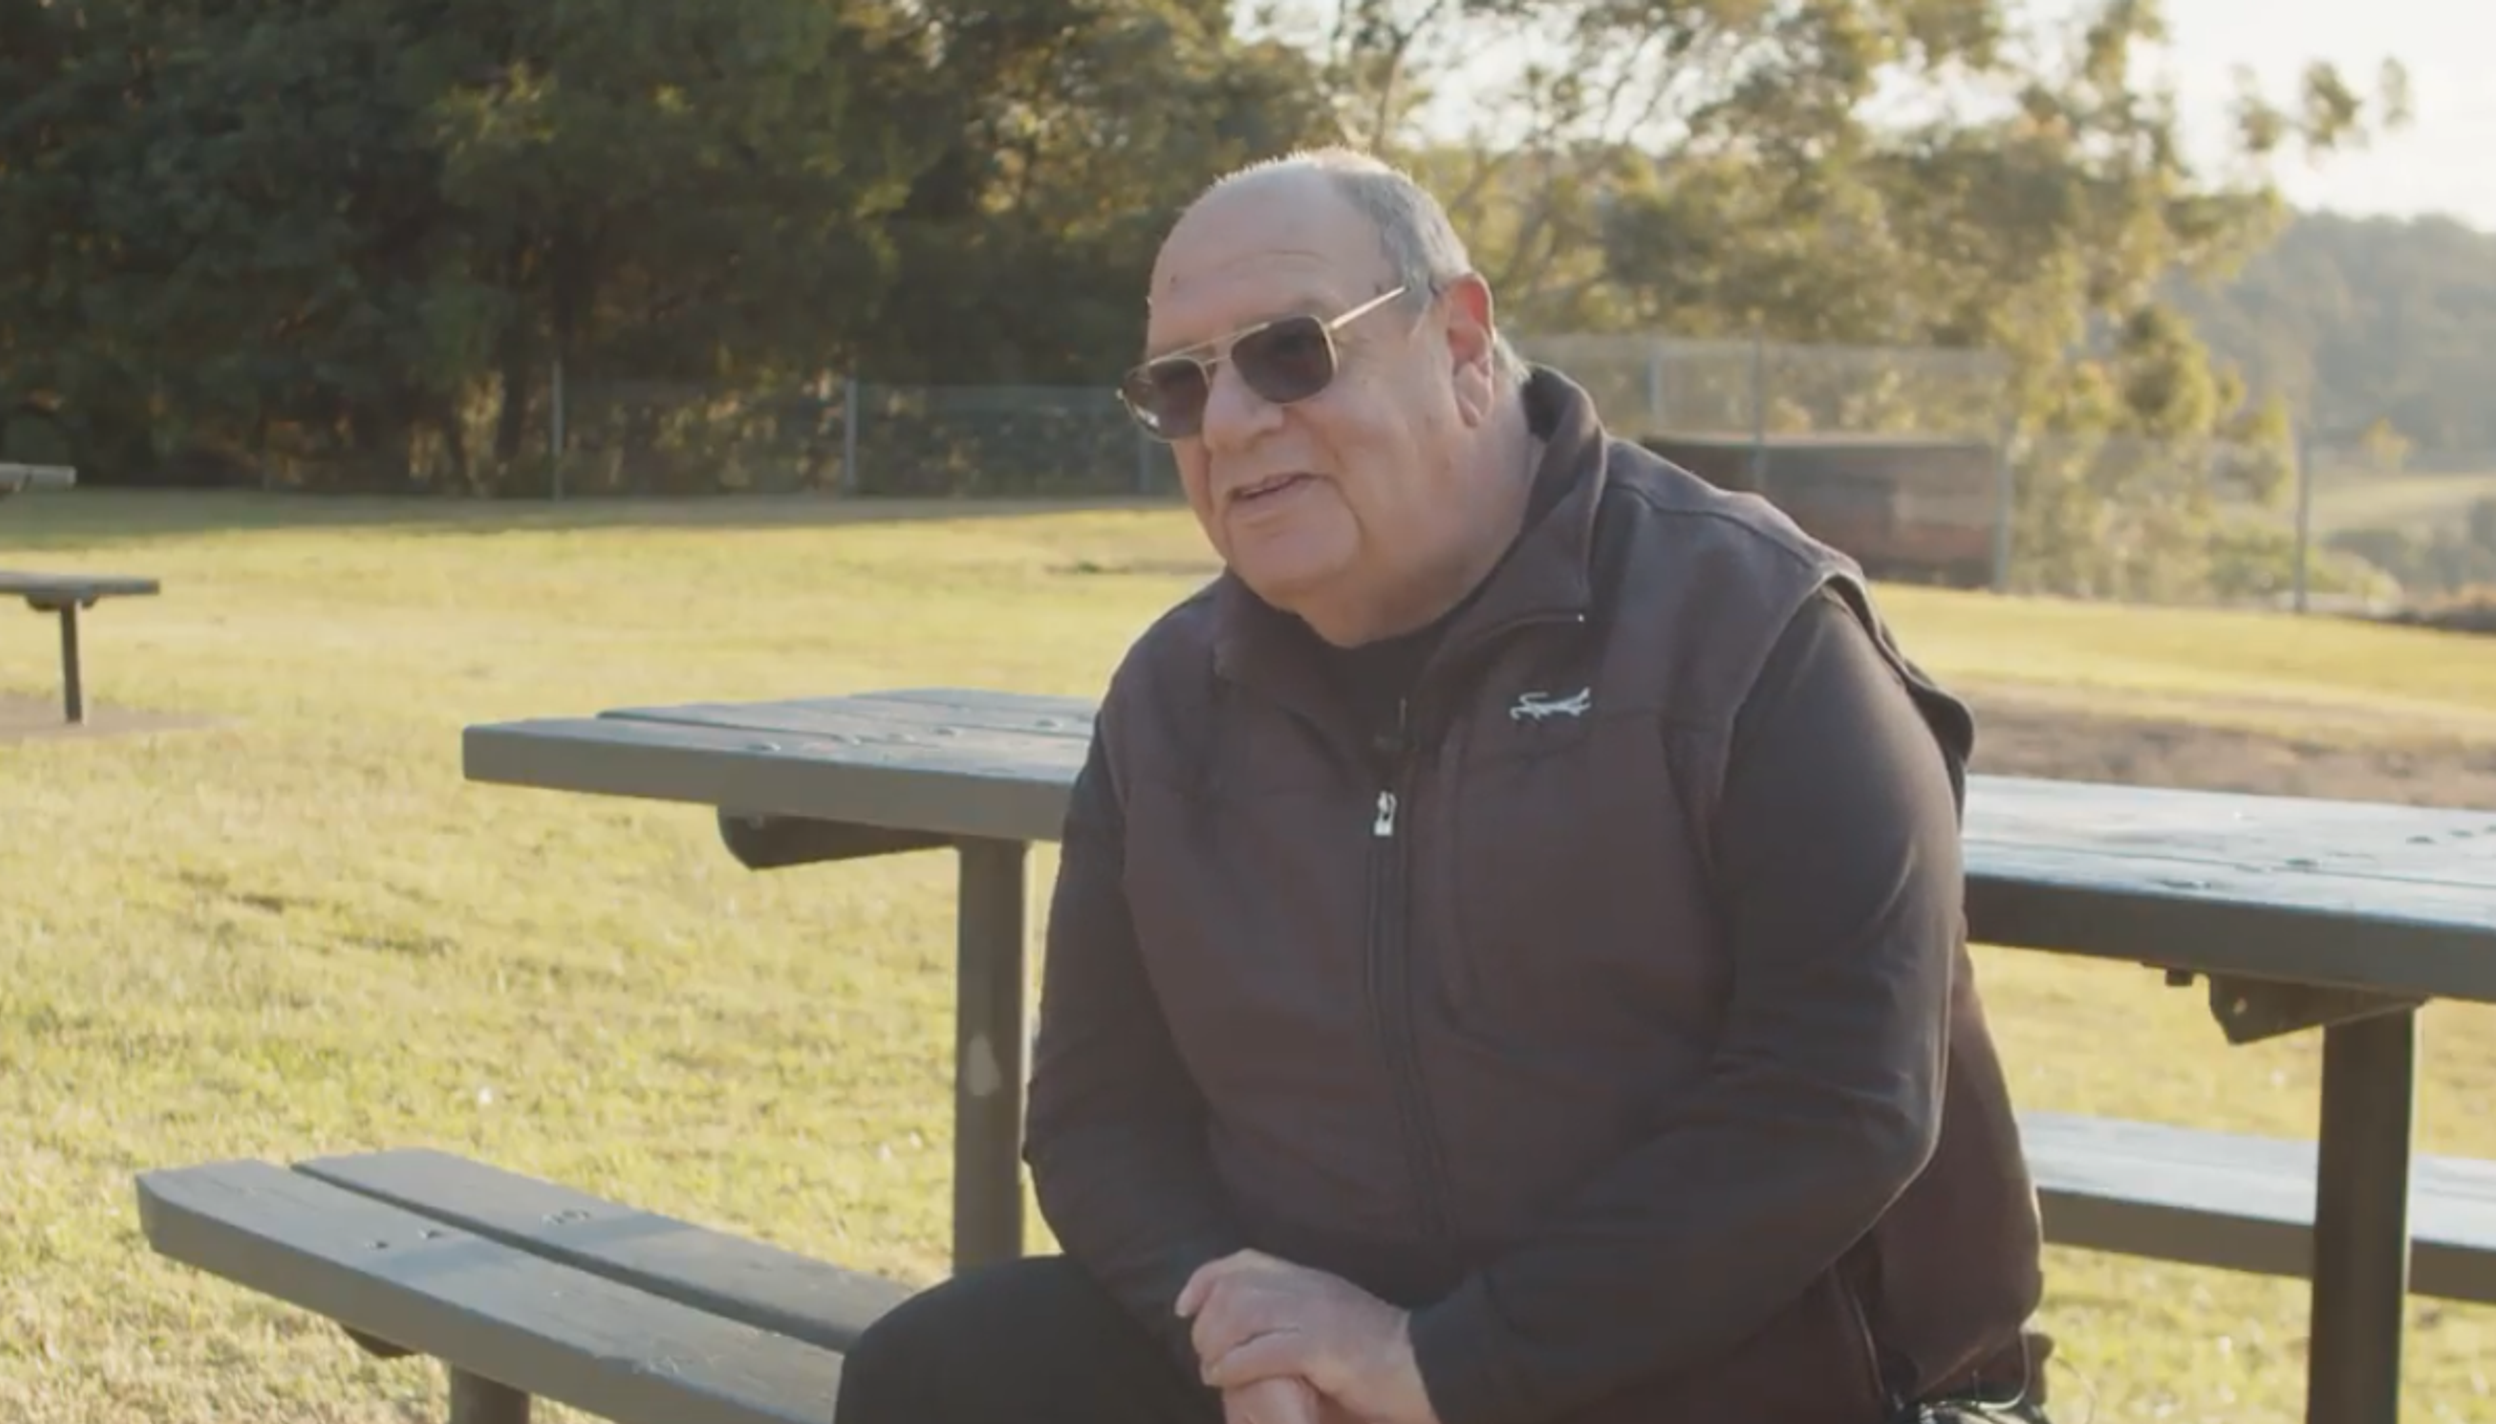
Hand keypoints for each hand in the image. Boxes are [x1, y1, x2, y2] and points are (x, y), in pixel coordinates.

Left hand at [1177, 1249, 1441, 1423]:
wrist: (1428, 1365)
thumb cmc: (1381, 1353)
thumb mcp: (1333, 1317)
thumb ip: (1296, 1315)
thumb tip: (1248, 1332)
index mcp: (1311, 1278)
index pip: (1245, 1261)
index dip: (1205, 1279)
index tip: (1184, 1306)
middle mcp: (1309, 1287)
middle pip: (1235, 1287)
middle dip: (1206, 1321)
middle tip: (1203, 1352)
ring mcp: (1315, 1315)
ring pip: (1242, 1314)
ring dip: (1215, 1344)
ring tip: (1211, 1370)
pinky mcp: (1321, 1347)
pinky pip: (1261, 1351)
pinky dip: (1233, 1365)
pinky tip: (1223, 1379)